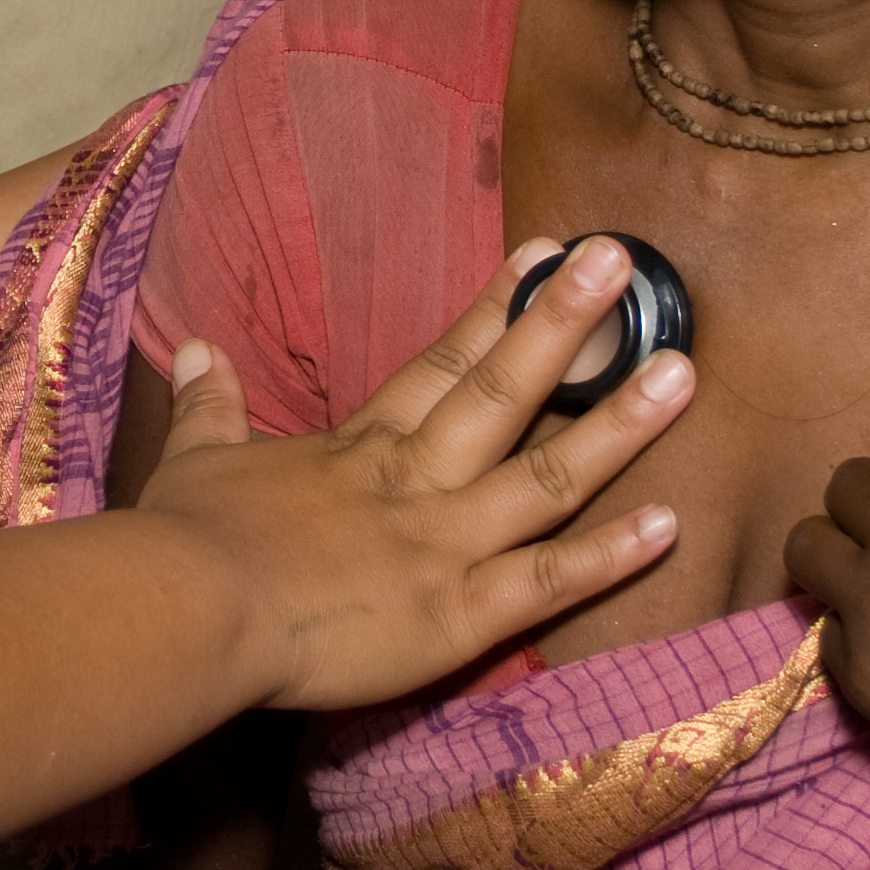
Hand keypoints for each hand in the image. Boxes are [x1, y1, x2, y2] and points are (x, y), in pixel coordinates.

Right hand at [133, 237, 692, 712]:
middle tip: (622, 263)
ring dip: (618, 426)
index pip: (442, 364)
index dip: (497, 309)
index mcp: (360, 448)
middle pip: (503, 391)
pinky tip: (670, 525)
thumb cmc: (186, 541)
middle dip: (567, 325)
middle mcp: (415, 480)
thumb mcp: (197, 459)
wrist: (190, 609)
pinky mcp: (456, 617)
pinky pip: (547, 583)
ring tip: (682, 375)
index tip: (545, 252)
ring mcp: (443, 544)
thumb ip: (210, 403)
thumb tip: (194, 346)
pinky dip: (610, 557)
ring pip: (546, 475)